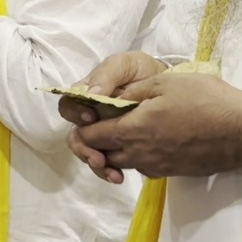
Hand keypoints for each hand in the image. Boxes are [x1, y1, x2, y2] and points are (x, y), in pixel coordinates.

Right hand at [60, 51, 170, 182]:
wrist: (172, 84)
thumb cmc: (144, 71)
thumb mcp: (126, 64)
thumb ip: (107, 74)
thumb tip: (91, 93)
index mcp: (88, 95)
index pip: (69, 105)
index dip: (75, 114)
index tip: (91, 118)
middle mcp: (92, 116)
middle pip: (76, 135)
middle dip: (84, 148)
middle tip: (99, 158)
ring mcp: (105, 133)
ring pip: (89, 152)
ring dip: (96, 165)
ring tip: (112, 174)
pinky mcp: (119, 147)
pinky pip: (107, 162)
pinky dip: (109, 171)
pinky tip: (119, 177)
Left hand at [71, 72, 241, 181]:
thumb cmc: (207, 101)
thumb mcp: (164, 83)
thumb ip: (130, 92)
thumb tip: (108, 99)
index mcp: (132, 130)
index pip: (90, 137)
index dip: (83, 126)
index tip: (88, 114)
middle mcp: (139, 154)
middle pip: (102, 154)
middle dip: (95, 142)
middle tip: (102, 123)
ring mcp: (157, 167)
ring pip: (123, 163)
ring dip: (116, 150)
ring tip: (125, 130)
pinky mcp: (172, 173)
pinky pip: (144, 167)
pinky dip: (138, 157)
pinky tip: (149, 140)